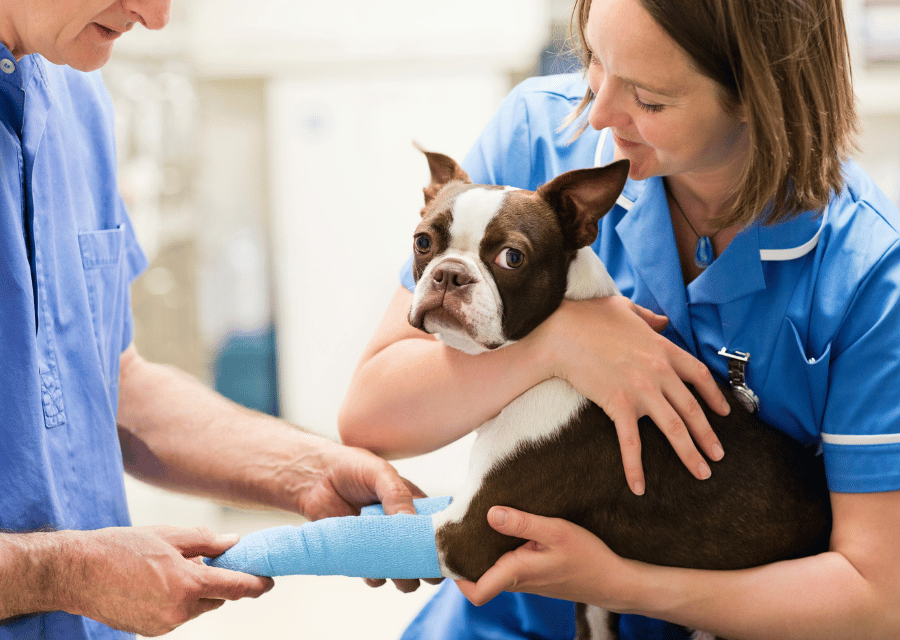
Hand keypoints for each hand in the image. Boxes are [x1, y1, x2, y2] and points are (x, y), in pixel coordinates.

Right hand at [58, 526, 272, 636]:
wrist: (76, 572)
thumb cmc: (121, 548)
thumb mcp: (169, 535)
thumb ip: (206, 542)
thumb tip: (233, 543)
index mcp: (187, 585)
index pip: (234, 588)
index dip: (256, 585)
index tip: (268, 582)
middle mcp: (178, 611)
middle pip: (215, 599)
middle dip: (217, 583)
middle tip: (206, 561)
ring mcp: (162, 625)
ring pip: (195, 608)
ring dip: (194, 592)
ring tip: (169, 568)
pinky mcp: (148, 631)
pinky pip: (175, 615)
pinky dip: (175, 600)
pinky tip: (156, 583)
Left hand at [302, 440, 440, 592]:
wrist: (315, 478)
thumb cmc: (352, 468)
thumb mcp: (380, 473)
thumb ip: (397, 495)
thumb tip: (411, 522)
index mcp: (416, 506)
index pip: (439, 529)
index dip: (442, 542)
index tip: (440, 549)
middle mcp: (403, 528)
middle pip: (425, 557)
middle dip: (426, 566)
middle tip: (418, 564)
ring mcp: (383, 544)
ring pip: (404, 573)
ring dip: (403, 578)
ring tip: (395, 570)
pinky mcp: (362, 555)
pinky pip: (376, 577)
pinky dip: (376, 577)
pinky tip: (369, 566)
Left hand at [454, 507, 627, 607]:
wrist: (613, 580)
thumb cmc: (587, 557)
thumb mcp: (556, 531)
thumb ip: (523, 523)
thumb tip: (490, 514)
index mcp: (517, 573)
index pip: (475, 592)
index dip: (456, 576)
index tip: (450, 549)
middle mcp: (516, 581)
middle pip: (478, 576)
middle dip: (465, 555)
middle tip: (460, 525)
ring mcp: (525, 580)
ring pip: (492, 569)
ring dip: (483, 550)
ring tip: (479, 520)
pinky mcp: (534, 574)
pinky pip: (507, 565)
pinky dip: (500, 549)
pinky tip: (506, 528)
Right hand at [532, 295, 728, 494]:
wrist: (560, 333)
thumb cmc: (587, 317)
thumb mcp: (624, 307)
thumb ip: (649, 316)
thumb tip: (662, 321)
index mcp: (663, 348)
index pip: (698, 375)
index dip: (714, 396)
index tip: (724, 413)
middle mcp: (659, 371)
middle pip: (692, 408)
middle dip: (708, 436)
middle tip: (718, 456)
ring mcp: (641, 390)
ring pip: (674, 428)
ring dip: (690, 453)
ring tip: (701, 472)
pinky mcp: (619, 404)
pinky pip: (631, 442)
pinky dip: (636, 467)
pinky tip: (639, 487)